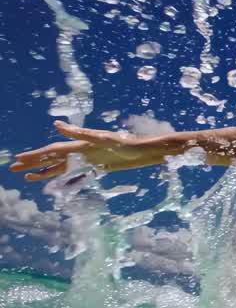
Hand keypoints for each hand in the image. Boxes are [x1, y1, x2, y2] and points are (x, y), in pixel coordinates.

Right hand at [8, 121, 157, 180]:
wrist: (150, 150)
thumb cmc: (130, 143)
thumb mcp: (105, 138)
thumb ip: (81, 133)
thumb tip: (57, 126)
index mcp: (82, 144)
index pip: (53, 151)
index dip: (35, 156)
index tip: (18, 160)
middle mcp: (84, 151)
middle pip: (53, 159)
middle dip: (33, 164)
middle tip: (13, 169)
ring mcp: (91, 159)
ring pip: (62, 167)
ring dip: (44, 171)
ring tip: (28, 177)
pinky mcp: (100, 166)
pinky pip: (77, 173)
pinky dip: (64, 177)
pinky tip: (57, 181)